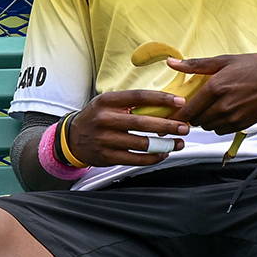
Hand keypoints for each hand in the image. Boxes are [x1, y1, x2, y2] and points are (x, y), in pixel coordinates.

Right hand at [63, 90, 190, 166]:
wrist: (72, 138)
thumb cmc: (96, 118)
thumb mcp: (107, 103)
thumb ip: (130, 103)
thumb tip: (164, 104)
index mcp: (107, 101)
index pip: (139, 97)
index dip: (161, 99)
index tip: (179, 102)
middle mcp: (105, 119)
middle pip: (143, 122)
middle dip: (168, 125)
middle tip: (185, 127)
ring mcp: (105, 139)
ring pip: (142, 143)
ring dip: (165, 144)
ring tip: (178, 143)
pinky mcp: (107, 156)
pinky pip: (136, 159)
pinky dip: (153, 157)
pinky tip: (162, 154)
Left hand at [168, 54, 256, 133]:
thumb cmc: (253, 67)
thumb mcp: (224, 61)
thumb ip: (196, 65)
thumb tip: (171, 63)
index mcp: (215, 88)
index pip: (187, 110)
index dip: (175, 116)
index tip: (168, 116)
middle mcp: (222, 106)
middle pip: (195, 120)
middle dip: (191, 115)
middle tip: (193, 106)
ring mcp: (232, 117)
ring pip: (206, 127)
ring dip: (204, 120)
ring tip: (210, 107)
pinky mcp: (240, 125)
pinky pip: (219, 130)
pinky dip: (216, 124)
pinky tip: (222, 113)